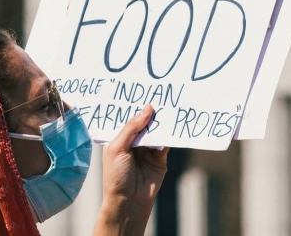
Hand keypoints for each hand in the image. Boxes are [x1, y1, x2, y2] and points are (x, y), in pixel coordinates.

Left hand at [93, 104, 168, 235]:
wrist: (129, 201)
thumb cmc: (116, 175)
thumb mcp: (118, 147)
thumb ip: (132, 127)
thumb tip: (148, 108)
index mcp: (118, 139)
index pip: (127, 119)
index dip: (134, 107)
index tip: (143, 91)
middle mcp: (133, 142)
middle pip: (144, 123)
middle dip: (150, 112)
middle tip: (160, 94)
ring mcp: (147, 150)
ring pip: (156, 131)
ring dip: (161, 121)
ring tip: (169, 105)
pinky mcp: (160, 158)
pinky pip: (166, 142)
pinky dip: (170, 134)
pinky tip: (174, 123)